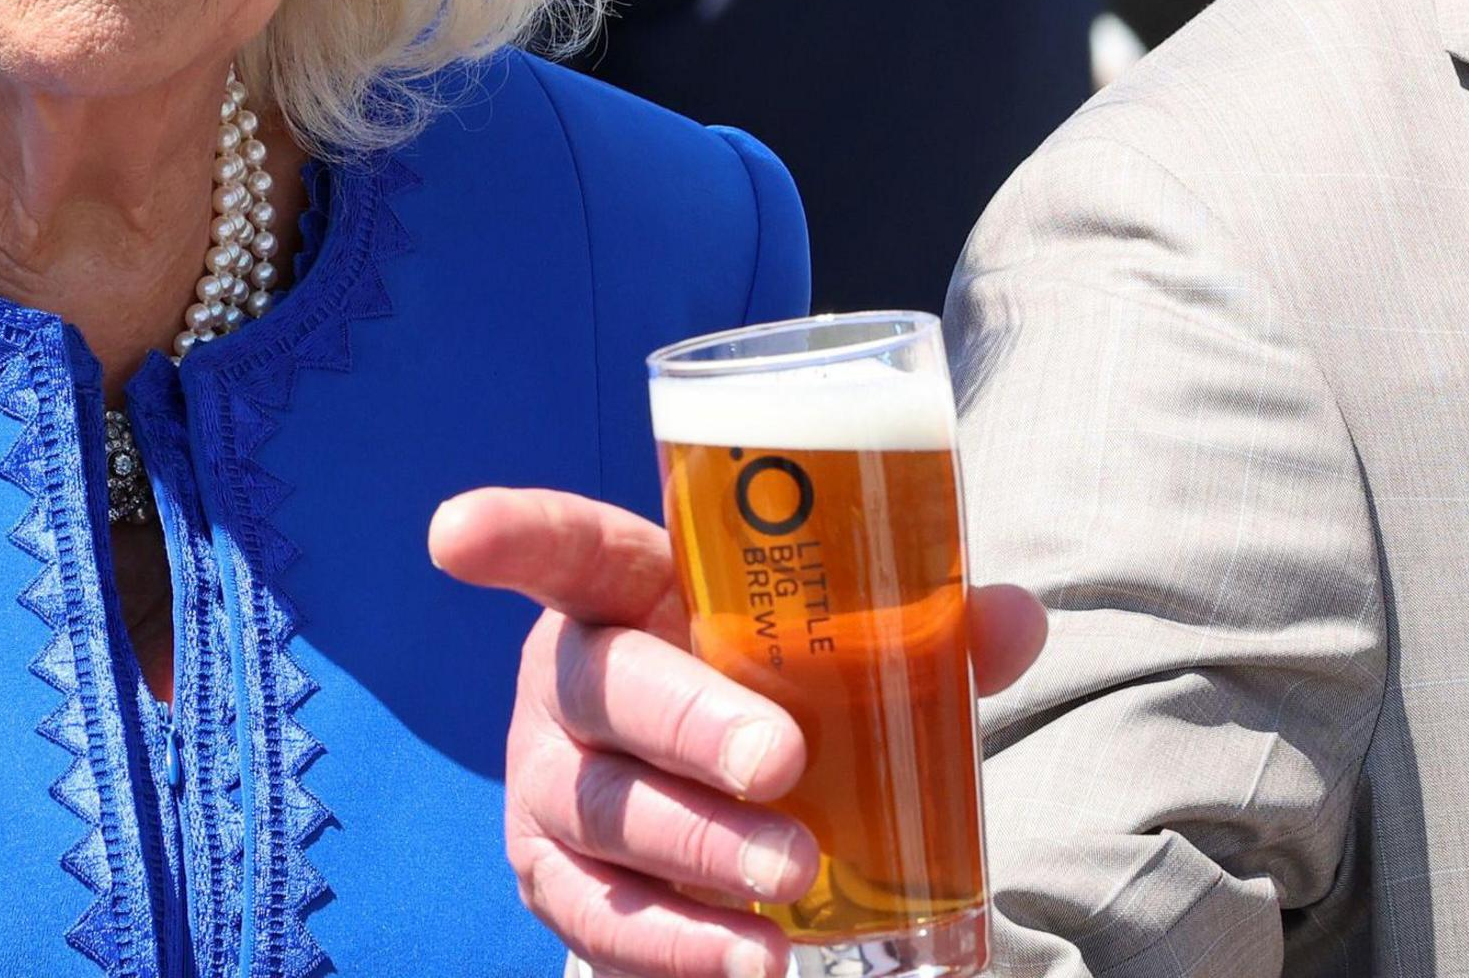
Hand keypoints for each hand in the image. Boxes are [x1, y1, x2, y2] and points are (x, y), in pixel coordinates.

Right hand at [430, 487, 1047, 977]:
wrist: (716, 796)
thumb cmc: (769, 682)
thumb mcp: (831, 644)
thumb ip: (916, 627)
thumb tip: (1013, 619)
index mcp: (630, 589)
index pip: (566, 547)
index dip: (511, 534)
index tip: (455, 535)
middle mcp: (570, 679)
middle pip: (608, 693)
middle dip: (693, 729)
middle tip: (782, 765)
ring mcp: (550, 785)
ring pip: (605, 816)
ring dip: (701, 853)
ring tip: (792, 890)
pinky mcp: (554, 881)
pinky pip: (601, 922)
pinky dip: (676, 949)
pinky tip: (747, 965)